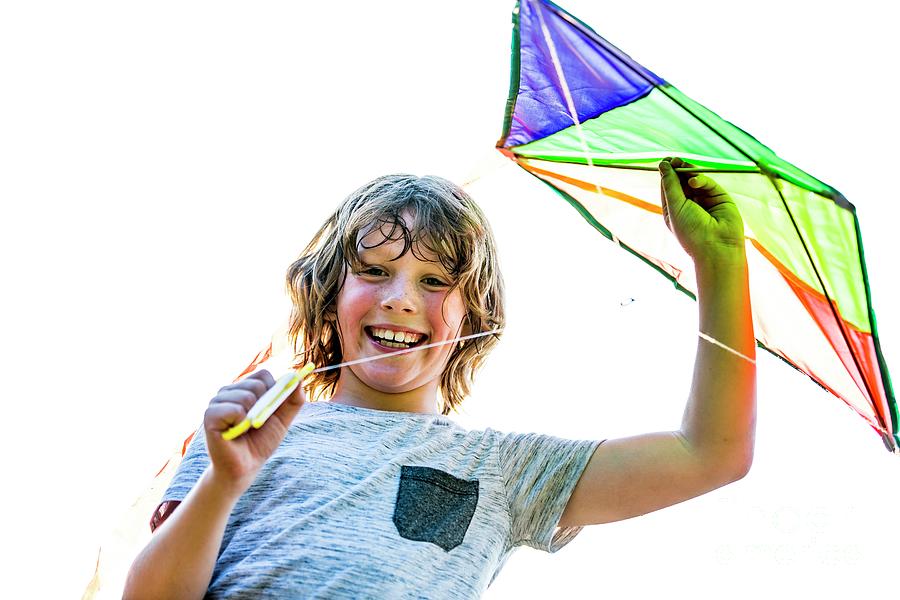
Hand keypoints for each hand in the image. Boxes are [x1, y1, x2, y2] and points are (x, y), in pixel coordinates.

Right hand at [203, 369, 305, 494]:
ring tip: (244, 429)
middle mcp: (229, 391)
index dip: (273, 391)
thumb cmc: (261, 442)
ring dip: (252, 418)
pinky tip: (235, 432)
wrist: (244, 467)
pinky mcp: (210, 415)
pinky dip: (241, 423)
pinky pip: (235, 409)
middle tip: (255, 424)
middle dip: (264, 406)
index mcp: (244, 388)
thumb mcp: (282, 420)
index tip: (270, 409)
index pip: (264, 375)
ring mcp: (217, 401)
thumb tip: (299, 378)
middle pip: (256, 384)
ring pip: (246, 396)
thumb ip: (293, 400)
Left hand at [658, 157, 744, 262]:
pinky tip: (694, 181)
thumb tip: (663, 165)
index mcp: (674, 210)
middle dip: (677, 170)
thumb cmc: (691, 232)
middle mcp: (689, 205)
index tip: (664, 161)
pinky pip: (708, 183)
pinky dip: (701, 179)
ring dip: (688, 172)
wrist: (717, 246)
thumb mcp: (675, 207)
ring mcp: (704, 201)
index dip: (666, 174)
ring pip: (695, 180)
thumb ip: (670, 185)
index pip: (668, 187)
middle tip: (674, 159)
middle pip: (681, 181)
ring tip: (683, 165)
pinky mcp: (719, 197)